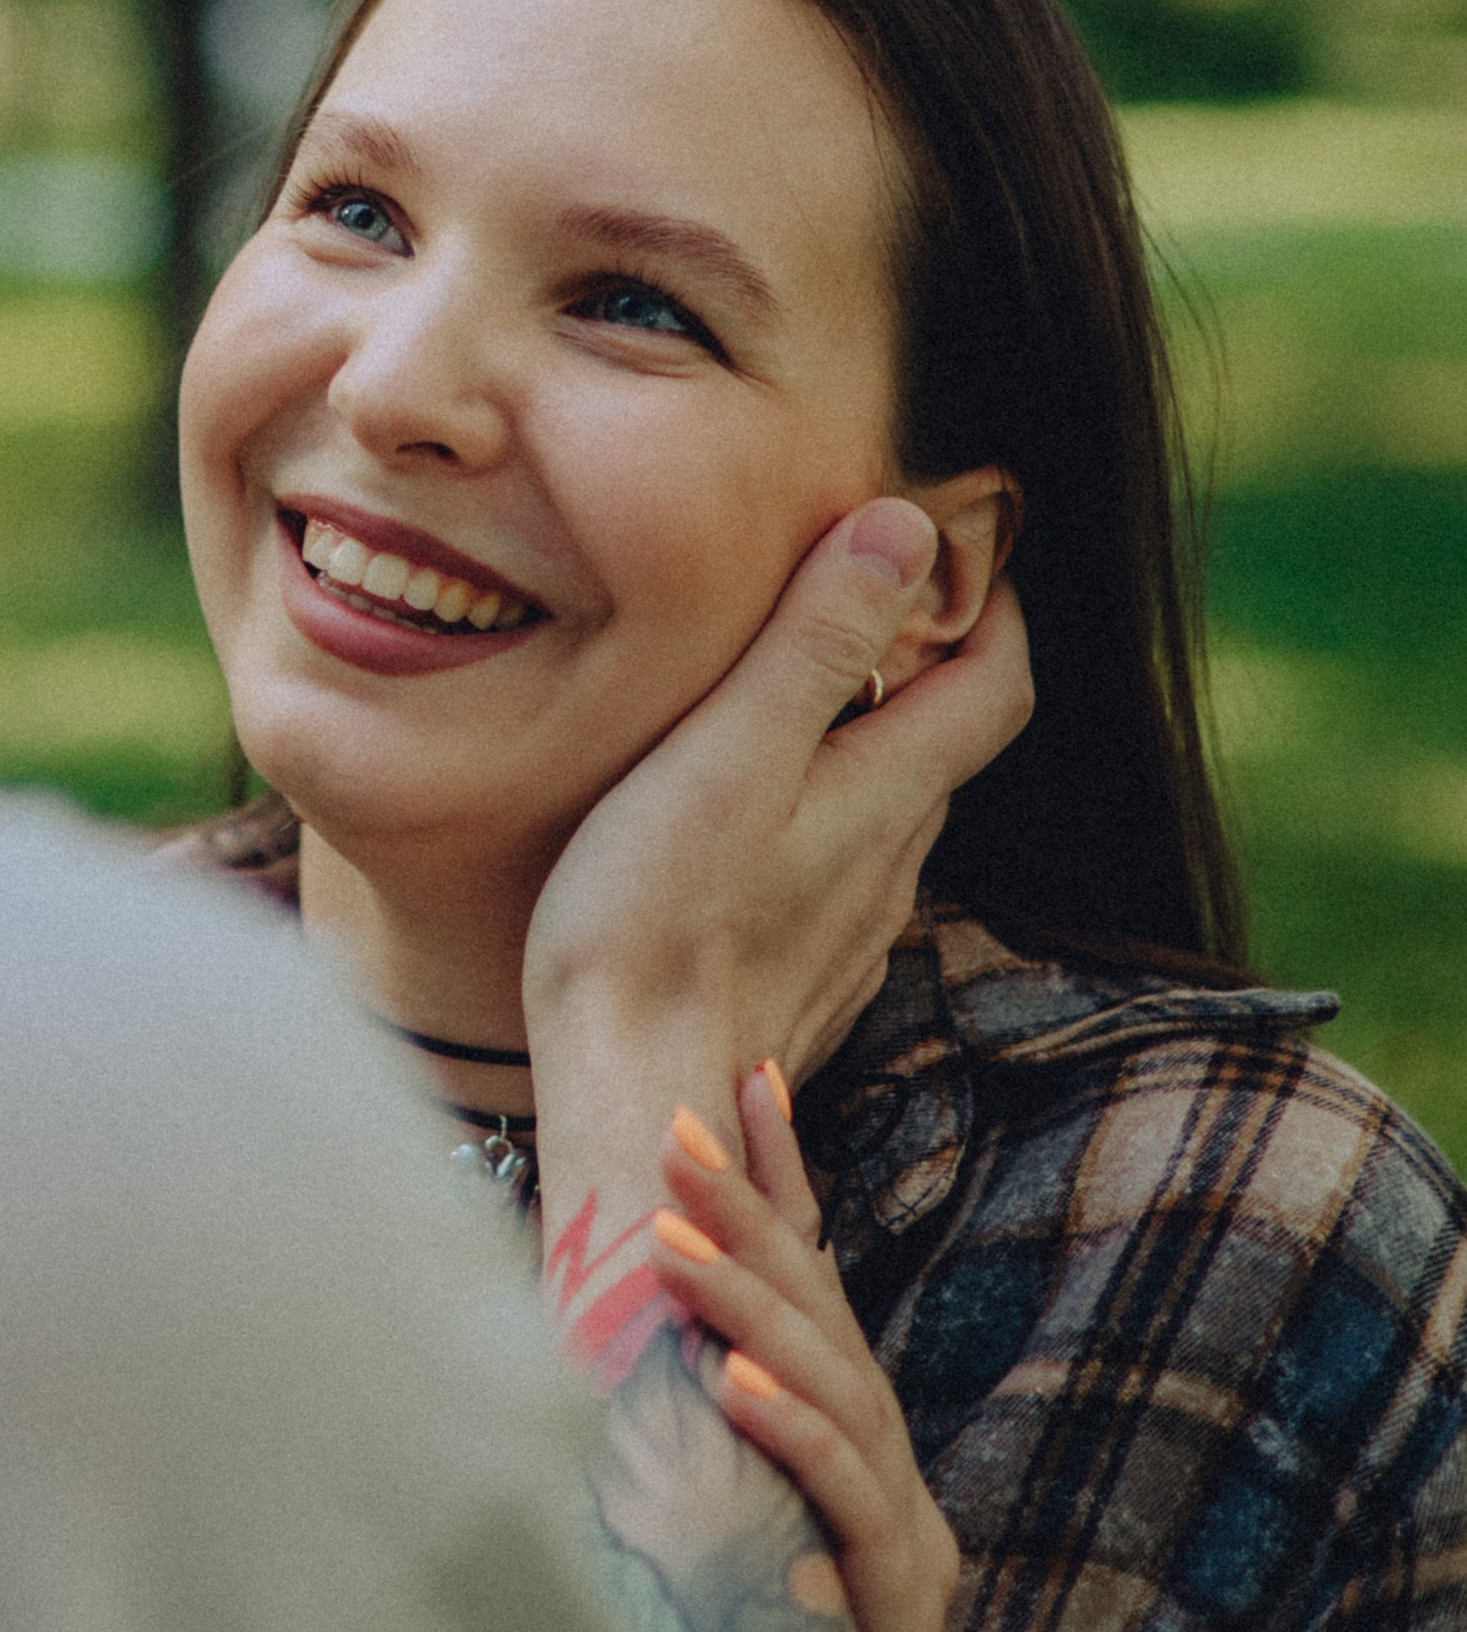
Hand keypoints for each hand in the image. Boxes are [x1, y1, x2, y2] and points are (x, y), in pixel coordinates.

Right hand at [522, 500, 1031, 1187]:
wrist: (633, 1104)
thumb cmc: (653, 923)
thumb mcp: (728, 753)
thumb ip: (815, 641)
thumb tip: (902, 526)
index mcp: (886, 793)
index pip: (998, 684)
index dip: (990, 609)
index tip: (947, 551)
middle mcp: (891, 863)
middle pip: (941, 744)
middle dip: (915, 665)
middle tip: (844, 602)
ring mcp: (852, 933)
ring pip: (885, 815)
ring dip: (857, 749)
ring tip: (778, 705)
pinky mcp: (805, 982)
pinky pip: (837, 881)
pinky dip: (815, 826)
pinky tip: (741, 829)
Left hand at [648, 1070, 961, 1631]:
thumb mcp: (688, 1526)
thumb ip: (661, 1439)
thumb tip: (566, 1338)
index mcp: (835, 1440)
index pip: (810, 1287)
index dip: (781, 1184)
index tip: (741, 1079)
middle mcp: (880, 1470)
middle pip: (820, 1318)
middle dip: (751, 1216)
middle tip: (675, 1130)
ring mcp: (900, 1533)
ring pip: (837, 1389)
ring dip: (752, 1307)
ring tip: (673, 1237)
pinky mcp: (898, 1606)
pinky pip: (847, 1501)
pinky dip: (791, 1434)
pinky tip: (733, 1382)